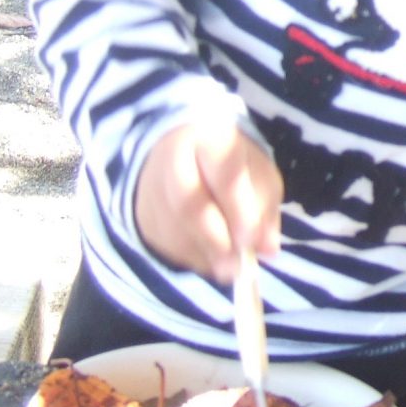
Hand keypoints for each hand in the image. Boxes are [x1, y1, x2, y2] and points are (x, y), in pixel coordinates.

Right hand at [134, 117, 282, 282]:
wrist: (183, 150)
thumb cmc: (231, 165)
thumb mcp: (259, 174)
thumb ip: (265, 208)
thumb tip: (267, 248)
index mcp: (210, 137)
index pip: (224, 173)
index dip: (238, 210)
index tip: (252, 240)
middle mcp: (172, 157)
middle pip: (188, 203)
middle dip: (216, 240)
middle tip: (236, 266)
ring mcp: (150, 184)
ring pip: (173, 228)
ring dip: (203, 254)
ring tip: (228, 268)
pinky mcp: (139, 211)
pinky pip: (161, 241)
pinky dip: (189, 258)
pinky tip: (208, 260)